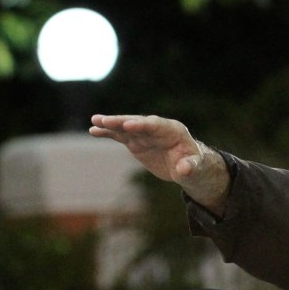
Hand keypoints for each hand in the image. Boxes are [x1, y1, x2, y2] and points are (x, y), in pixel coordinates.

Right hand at [89, 114, 230, 213]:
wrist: (188, 167)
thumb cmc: (195, 166)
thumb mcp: (195, 168)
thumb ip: (190, 167)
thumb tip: (184, 169)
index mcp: (173, 130)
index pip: (155, 125)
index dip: (142, 125)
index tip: (128, 125)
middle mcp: (157, 128)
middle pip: (137, 123)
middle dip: (122, 122)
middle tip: (105, 120)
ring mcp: (145, 134)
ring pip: (126, 127)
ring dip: (111, 124)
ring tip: (95, 121)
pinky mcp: (136, 141)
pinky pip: (120, 135)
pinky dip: (108, 133)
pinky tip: (93, 131)